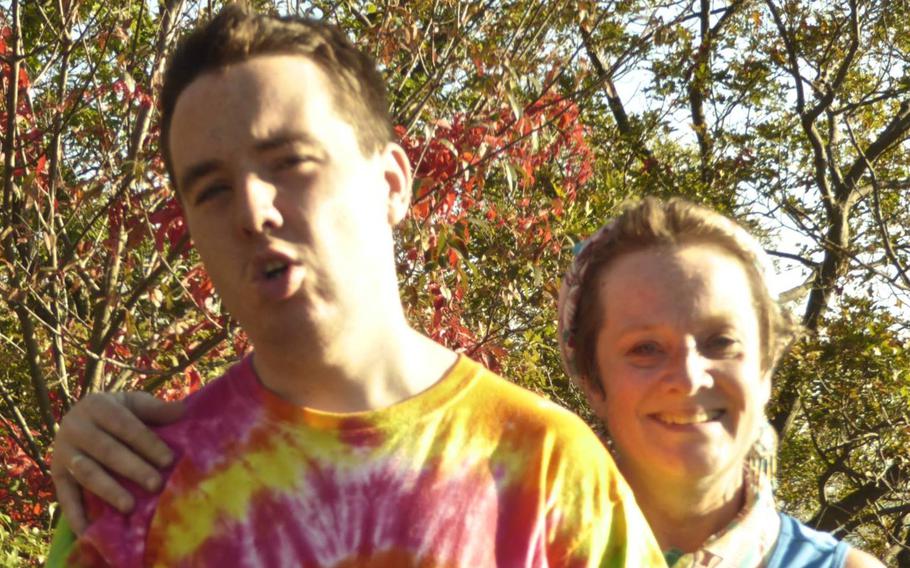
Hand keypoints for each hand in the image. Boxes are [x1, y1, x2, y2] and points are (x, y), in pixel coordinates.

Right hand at [50, 392, 183, 533]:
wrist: (82, 417)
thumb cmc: (118, 412)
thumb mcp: (134, 404)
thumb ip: (156, 409)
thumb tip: (184, 411)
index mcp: (97, 405)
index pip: (125, 426)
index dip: (147, 443)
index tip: (169, 461)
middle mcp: (75, 426)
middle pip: (107, 451)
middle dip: (133, 469)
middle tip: (156, 485)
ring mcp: (63, 452)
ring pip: (87, 473)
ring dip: (109, 491)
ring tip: (130, 507)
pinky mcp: (55, 474)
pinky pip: (65, 495)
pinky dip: (76, 514)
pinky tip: (89, 531)